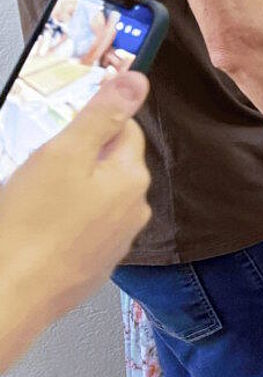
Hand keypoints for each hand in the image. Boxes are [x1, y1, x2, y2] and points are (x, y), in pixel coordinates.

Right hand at [0, 73, 151, 336]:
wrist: (9, 296)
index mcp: (131, 178)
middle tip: (39, 171)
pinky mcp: (94, 264)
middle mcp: (133, 210)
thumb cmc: (29, 228)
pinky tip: (37, 230)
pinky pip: (83, 230)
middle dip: (78, 161)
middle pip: (110, 165)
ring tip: (33, 203)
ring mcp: (115, 241)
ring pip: (96, 199)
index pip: (126, 130)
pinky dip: (64, 226)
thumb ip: (102, 115)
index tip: (63, 131)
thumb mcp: (63, 153)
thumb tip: (137, 80)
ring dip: (70, 194)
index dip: (92, 125)